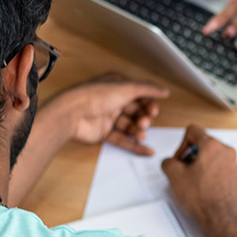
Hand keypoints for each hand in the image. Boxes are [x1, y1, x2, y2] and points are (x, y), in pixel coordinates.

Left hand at [50, 73, 169, 154]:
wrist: (72, 113)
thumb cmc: (94, 96)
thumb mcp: (127, 88)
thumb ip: (148, 89)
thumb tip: (164, 90)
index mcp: (117, 86)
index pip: (139, 94)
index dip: (148, 103)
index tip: (154, 110)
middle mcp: (112, 100)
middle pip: (136, 111)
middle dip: (143, 117)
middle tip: (145, 121)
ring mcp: (107, 117)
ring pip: (130, 126)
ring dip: (139, 130)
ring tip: (141, 133)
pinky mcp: (102, 133)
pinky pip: (122, 140)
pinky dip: (134, 145)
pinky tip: (146, 149)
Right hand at [162, 125, 236, 236]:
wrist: (219, 217)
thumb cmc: (203, 198)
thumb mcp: (175, 176)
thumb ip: (168, 162)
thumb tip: (170, 162)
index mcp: (213, 146)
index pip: (193, 131)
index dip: (181, 144)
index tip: (180, 158)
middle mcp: (226, 151)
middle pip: (203, 143)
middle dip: (190, 155)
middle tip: (183, 169)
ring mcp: (232, 163)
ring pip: (211, 155)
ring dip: (199, 163)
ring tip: (192, 179)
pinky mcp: (234, 174)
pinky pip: (218, 165)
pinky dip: (209, 171)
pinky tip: (202, 185)